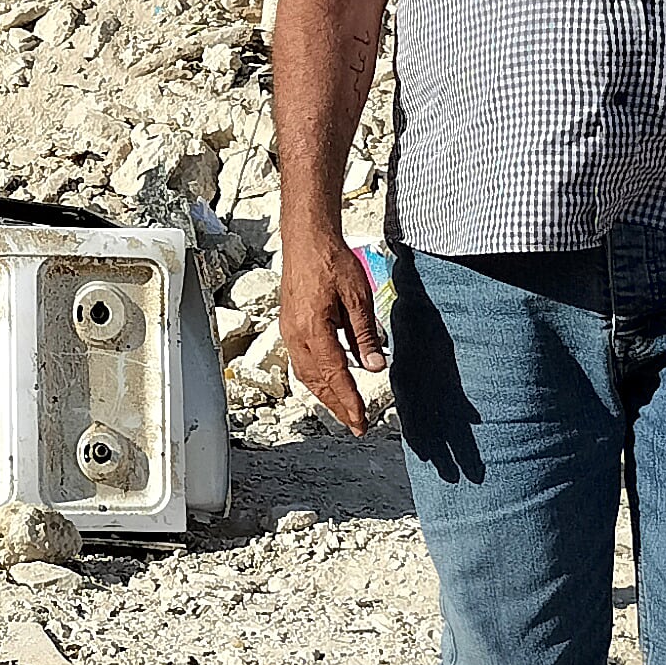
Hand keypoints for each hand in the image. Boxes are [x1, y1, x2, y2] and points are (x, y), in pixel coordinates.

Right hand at [281, 229, 384, 433]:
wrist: (306, 238)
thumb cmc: (331, 261)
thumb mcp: (358, 298)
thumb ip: (366, 335)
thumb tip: (376, 367)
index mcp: (313, 329)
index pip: (335, 375)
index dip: (349, 400)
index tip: (361, 420)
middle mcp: (296, 334)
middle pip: (316, 382)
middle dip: (337, 406)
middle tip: (356, 425)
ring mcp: (289, 331)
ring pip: (306, 374)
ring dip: (325, 395)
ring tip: (344, 409)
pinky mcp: (289, 325)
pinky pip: (302, 361)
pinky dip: (316, 378)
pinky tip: (329, 380)